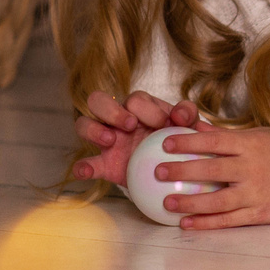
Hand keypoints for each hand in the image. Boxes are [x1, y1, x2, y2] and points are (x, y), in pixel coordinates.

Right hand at [71, 89, 199, 186]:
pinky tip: (85, 171)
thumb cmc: (176, 137)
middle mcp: (117, 119)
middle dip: (112, 110)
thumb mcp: (187, 124)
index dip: (148, 109)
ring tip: (110, 141)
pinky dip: (82, 166)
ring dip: (93, 130)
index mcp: (139, 106)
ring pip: (83, 124)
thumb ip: (187, 113)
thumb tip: (180, 115)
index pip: (135, 98)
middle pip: (97, 100)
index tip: (163, 123)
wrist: (171, 167)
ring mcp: (107, 140)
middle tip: (130, 125)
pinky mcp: (104, 163)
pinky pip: (86, 163)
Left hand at [150, 123, 269, 228]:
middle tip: (158, 172)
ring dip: (189, 202)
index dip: (188, 142)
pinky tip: (186, 223)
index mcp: (250, 145)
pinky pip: (228, 220)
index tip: (165, 143)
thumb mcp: (256, 136)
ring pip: (217, 200)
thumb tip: (190, 126)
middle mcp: (252, 168)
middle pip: (212, 170)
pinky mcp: (259, 213)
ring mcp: (256, 193)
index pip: (214, 141)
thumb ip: (223, 135)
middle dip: (182, 171)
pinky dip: (206, 223)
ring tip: (167, 202)